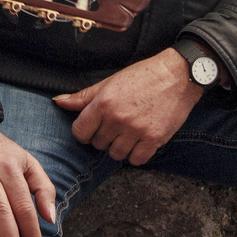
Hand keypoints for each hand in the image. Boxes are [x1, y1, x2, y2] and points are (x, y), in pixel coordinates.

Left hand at [52, 49, 202, 164]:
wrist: (177, 76)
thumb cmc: (143, 76)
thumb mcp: (109, 83)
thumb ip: (83, 97)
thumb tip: (59, 102)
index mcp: (104, 103)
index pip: (80, 131)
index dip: (84, 132)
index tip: (92, 128)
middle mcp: (118, 118)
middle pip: (98, 144)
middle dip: (103, 137)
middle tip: (114, 126)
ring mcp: (136, 130)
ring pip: (115, 154)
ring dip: (119, 147)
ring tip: (127, 133)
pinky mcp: (154, 139)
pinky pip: (136, 160)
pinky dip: (136, 154)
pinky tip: (139, 141)